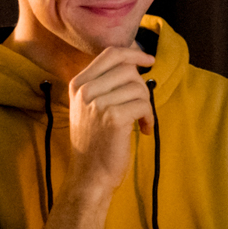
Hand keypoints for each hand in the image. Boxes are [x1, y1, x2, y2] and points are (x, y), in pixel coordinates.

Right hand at [65, 45, 154, 195]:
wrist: (89, 175)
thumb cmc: (94, 143)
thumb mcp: (89, 107)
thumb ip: (104, 84)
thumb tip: (133, 63)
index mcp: (78, 84)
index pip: (111, 54)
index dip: (134, 53)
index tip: (149, 60)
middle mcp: (85, 91)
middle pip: (128, 70)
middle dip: (142, 87)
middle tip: (141, 108)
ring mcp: (98, 104)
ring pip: (138, 88)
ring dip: (146, 106)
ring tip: (142, 122)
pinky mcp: (114, 118)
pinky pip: (143, 105)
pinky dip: (149, 118)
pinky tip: (144, 130)